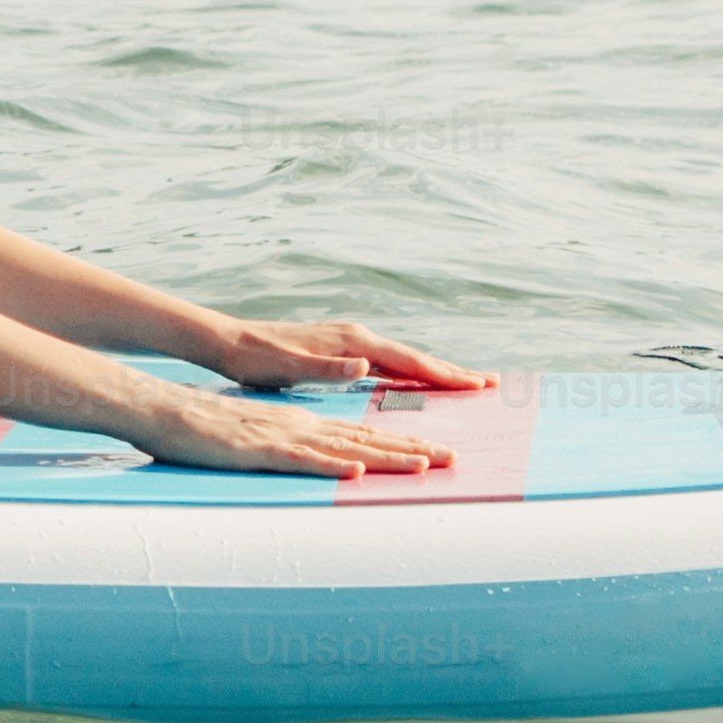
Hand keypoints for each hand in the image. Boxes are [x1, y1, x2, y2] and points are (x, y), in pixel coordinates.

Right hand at [134, 383, 454, 477]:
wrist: (162, 408)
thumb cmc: (200, 430)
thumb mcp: (251, 441)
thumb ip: (282, 451)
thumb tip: (311, 468)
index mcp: (300, 424)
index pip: (360, 434)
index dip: (400, 443)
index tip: (436, 452)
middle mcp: (299, 426)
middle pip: (365, 438)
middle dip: (412, 449)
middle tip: (454, 459)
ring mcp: (280, 436)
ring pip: (343, 448)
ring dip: (386, 457)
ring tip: (425, 465)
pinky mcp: (257, 449)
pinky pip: (299, 459)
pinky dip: (329, 465)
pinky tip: (354, 473)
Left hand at [197, 315, 496, 394]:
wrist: (231, 342)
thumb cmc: (258, 359)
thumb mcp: (289, 367)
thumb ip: (328, 369)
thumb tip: (366, 366)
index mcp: (353, 344)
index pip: (409, 360)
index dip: (444, 374)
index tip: (477, 385)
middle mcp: (357, 338)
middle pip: (415, 356)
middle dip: (453, 371)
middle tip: (491, 383)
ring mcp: (350, 341)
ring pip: (403, 358)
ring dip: (435, 370)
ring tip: (465, 382)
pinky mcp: (341, 349)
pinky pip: (386, 361)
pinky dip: (409, 370)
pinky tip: (415, 379)